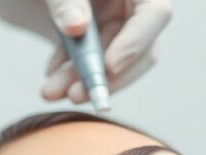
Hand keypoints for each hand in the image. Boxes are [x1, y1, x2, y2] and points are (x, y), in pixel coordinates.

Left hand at [0, 0, 171, 104]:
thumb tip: (77, 26)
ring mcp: (113, 19)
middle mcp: (128, 2)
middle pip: (141, 47)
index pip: (155, 12)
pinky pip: (93, 64)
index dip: (136, 41)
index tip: (109, 67)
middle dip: (106, 75)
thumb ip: (63, 0)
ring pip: (113, 62)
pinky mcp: (94, 37)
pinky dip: (73, 74)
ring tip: (51, 91)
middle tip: (77, 95)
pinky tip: (52, 75)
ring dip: (83, 80)